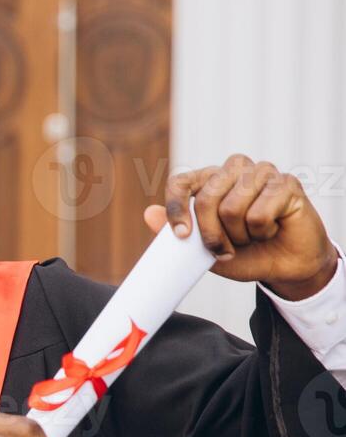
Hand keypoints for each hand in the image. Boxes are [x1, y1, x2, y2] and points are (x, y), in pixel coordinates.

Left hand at [150, 154, 339, 301]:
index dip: (176, 208)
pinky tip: (272, 228)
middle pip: (206, 199)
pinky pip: (259, 214)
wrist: (284, 267)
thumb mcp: (203, 251)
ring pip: (232, 207)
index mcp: (210, 180)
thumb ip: (176, 234)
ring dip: (239, 235)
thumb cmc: (244, 254)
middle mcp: (235, 170)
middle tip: (225, 249)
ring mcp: (262, 173)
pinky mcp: (287, 183)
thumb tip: (149, 213)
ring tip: (251, 236)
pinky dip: (262, 231)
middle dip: (212, 234)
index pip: (181, 182)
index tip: (182, 236)